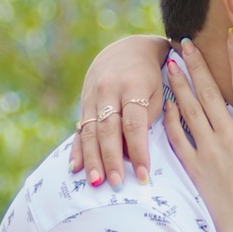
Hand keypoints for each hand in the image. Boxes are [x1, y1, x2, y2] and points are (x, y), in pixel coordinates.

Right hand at [69, 33, 170, 184]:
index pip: (134, 124)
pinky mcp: (84, 102)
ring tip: (95, 182)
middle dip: (111, 159)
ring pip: (90, 131)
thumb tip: (132, 152)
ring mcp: (92, 95)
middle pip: (108, 130)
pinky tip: (75, 167)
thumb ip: (146, 119)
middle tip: (116, 183)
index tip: (143, 175)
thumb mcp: (157, 91)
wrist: (129, 48)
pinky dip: (77, 149)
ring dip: (92, 159)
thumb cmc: (151, 76)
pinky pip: (79, 128)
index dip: (138, 151)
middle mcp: (108, 89)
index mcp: (132, 85)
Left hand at [162, 35, 232, 231]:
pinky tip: (166, 102)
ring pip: (190, 110)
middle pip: (210, 92)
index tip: (231, 36)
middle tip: (184, 42)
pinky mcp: (194, 168)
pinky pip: (177, 138)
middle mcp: (229, 138)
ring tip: (170, 63)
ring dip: (179, 84)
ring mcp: (208, 152)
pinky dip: (170, 118)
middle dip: (197, 64)